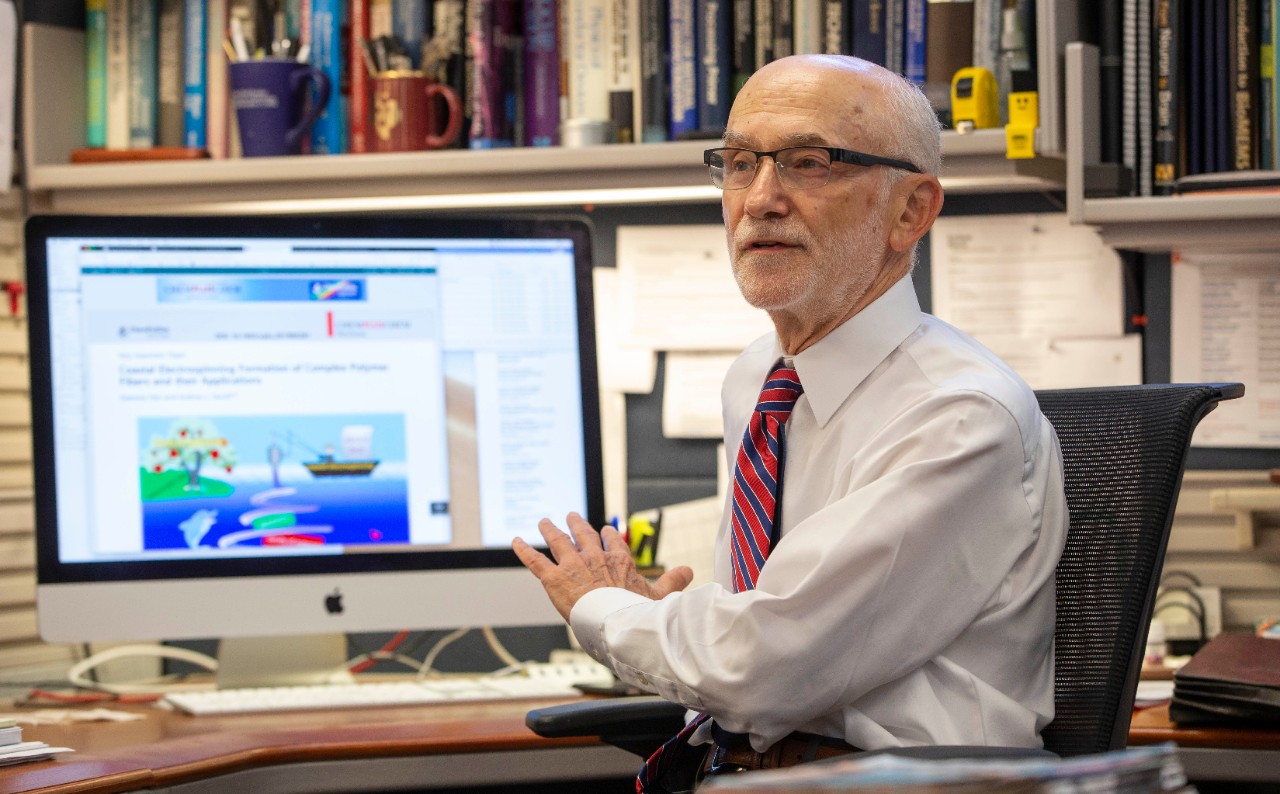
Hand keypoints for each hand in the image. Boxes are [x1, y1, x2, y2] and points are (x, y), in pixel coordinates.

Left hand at [512, 513, 693, 622]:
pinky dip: (523, 550)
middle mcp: (594, 557)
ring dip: (550, 530)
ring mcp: (573, 566)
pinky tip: (515, 541)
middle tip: (571, 515)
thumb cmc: (637, 613)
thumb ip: (672, 581)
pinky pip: (535, 561)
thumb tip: (689, 571)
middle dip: (576, 524)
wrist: (616, 623)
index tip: (606, 531)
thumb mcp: (658, 596)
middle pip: (584, 534)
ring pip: (559, 541)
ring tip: (544, 521)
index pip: (612, 541)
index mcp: (619, 560)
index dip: (608, 535)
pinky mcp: (554, 578)